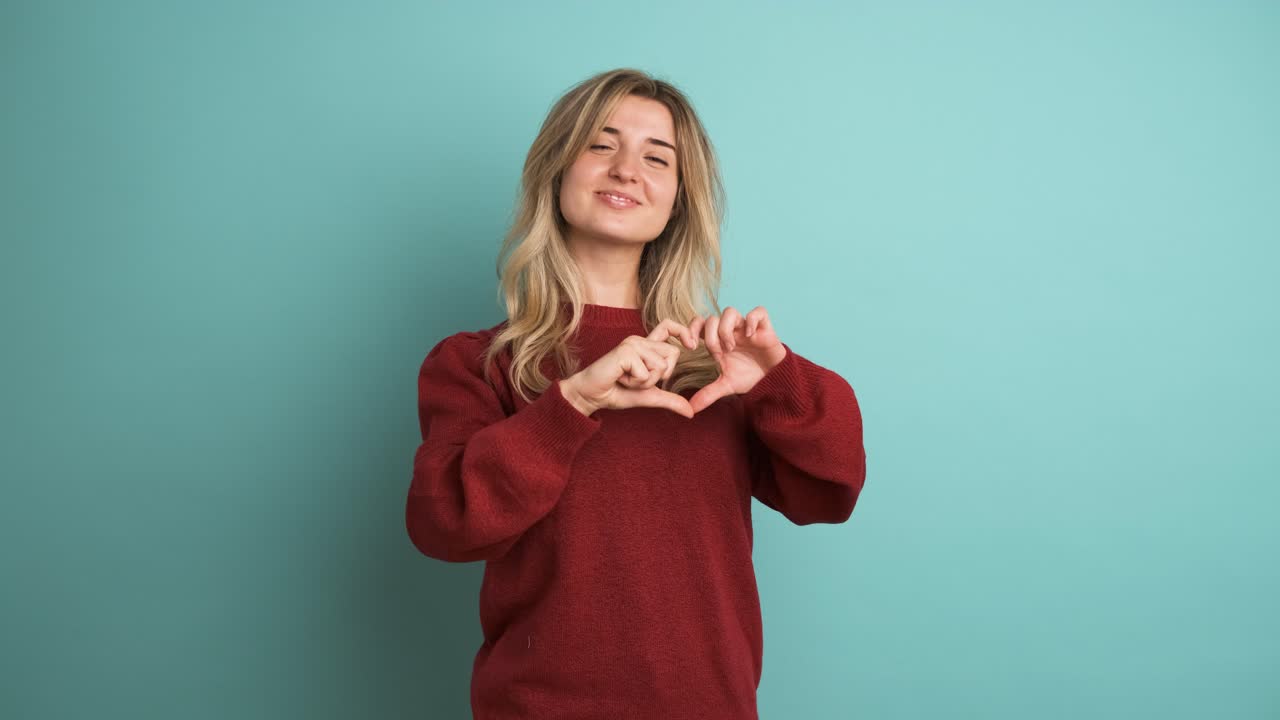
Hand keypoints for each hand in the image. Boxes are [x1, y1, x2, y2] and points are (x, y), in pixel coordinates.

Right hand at [560, 319, 699, 418]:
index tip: (692, 345)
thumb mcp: (649, 396)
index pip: (669, 327)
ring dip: (645, 382)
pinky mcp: (626, 352)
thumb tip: (691, 412)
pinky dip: (635, 383)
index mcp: (646, 346)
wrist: (591, 396)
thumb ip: (670, 400)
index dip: (684, 332)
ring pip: (660, 366)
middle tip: (637, 379)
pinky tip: (620, 378)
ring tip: (627, 379)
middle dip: (659, 376)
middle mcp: (640, 341)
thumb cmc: (617, 392)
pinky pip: (646, 372)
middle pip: (673, 354)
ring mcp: (632, 344)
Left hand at [687, 306, 786, 413]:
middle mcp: (731, 331)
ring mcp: (746, 327)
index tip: (691, 346)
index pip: (699, 323)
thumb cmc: (750, 377)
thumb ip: (708, 394)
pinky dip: (752, 321)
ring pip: (730, 312)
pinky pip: (758, 312)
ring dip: (726, 329)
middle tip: (718, 354)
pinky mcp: (764, 327)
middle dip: (711, 337)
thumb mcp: (726, 386)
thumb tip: (690, 409)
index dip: (691, 329)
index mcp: (718, 340)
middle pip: (712, 318)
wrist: (773, 380)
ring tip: (731, 347)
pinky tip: (750, 336)